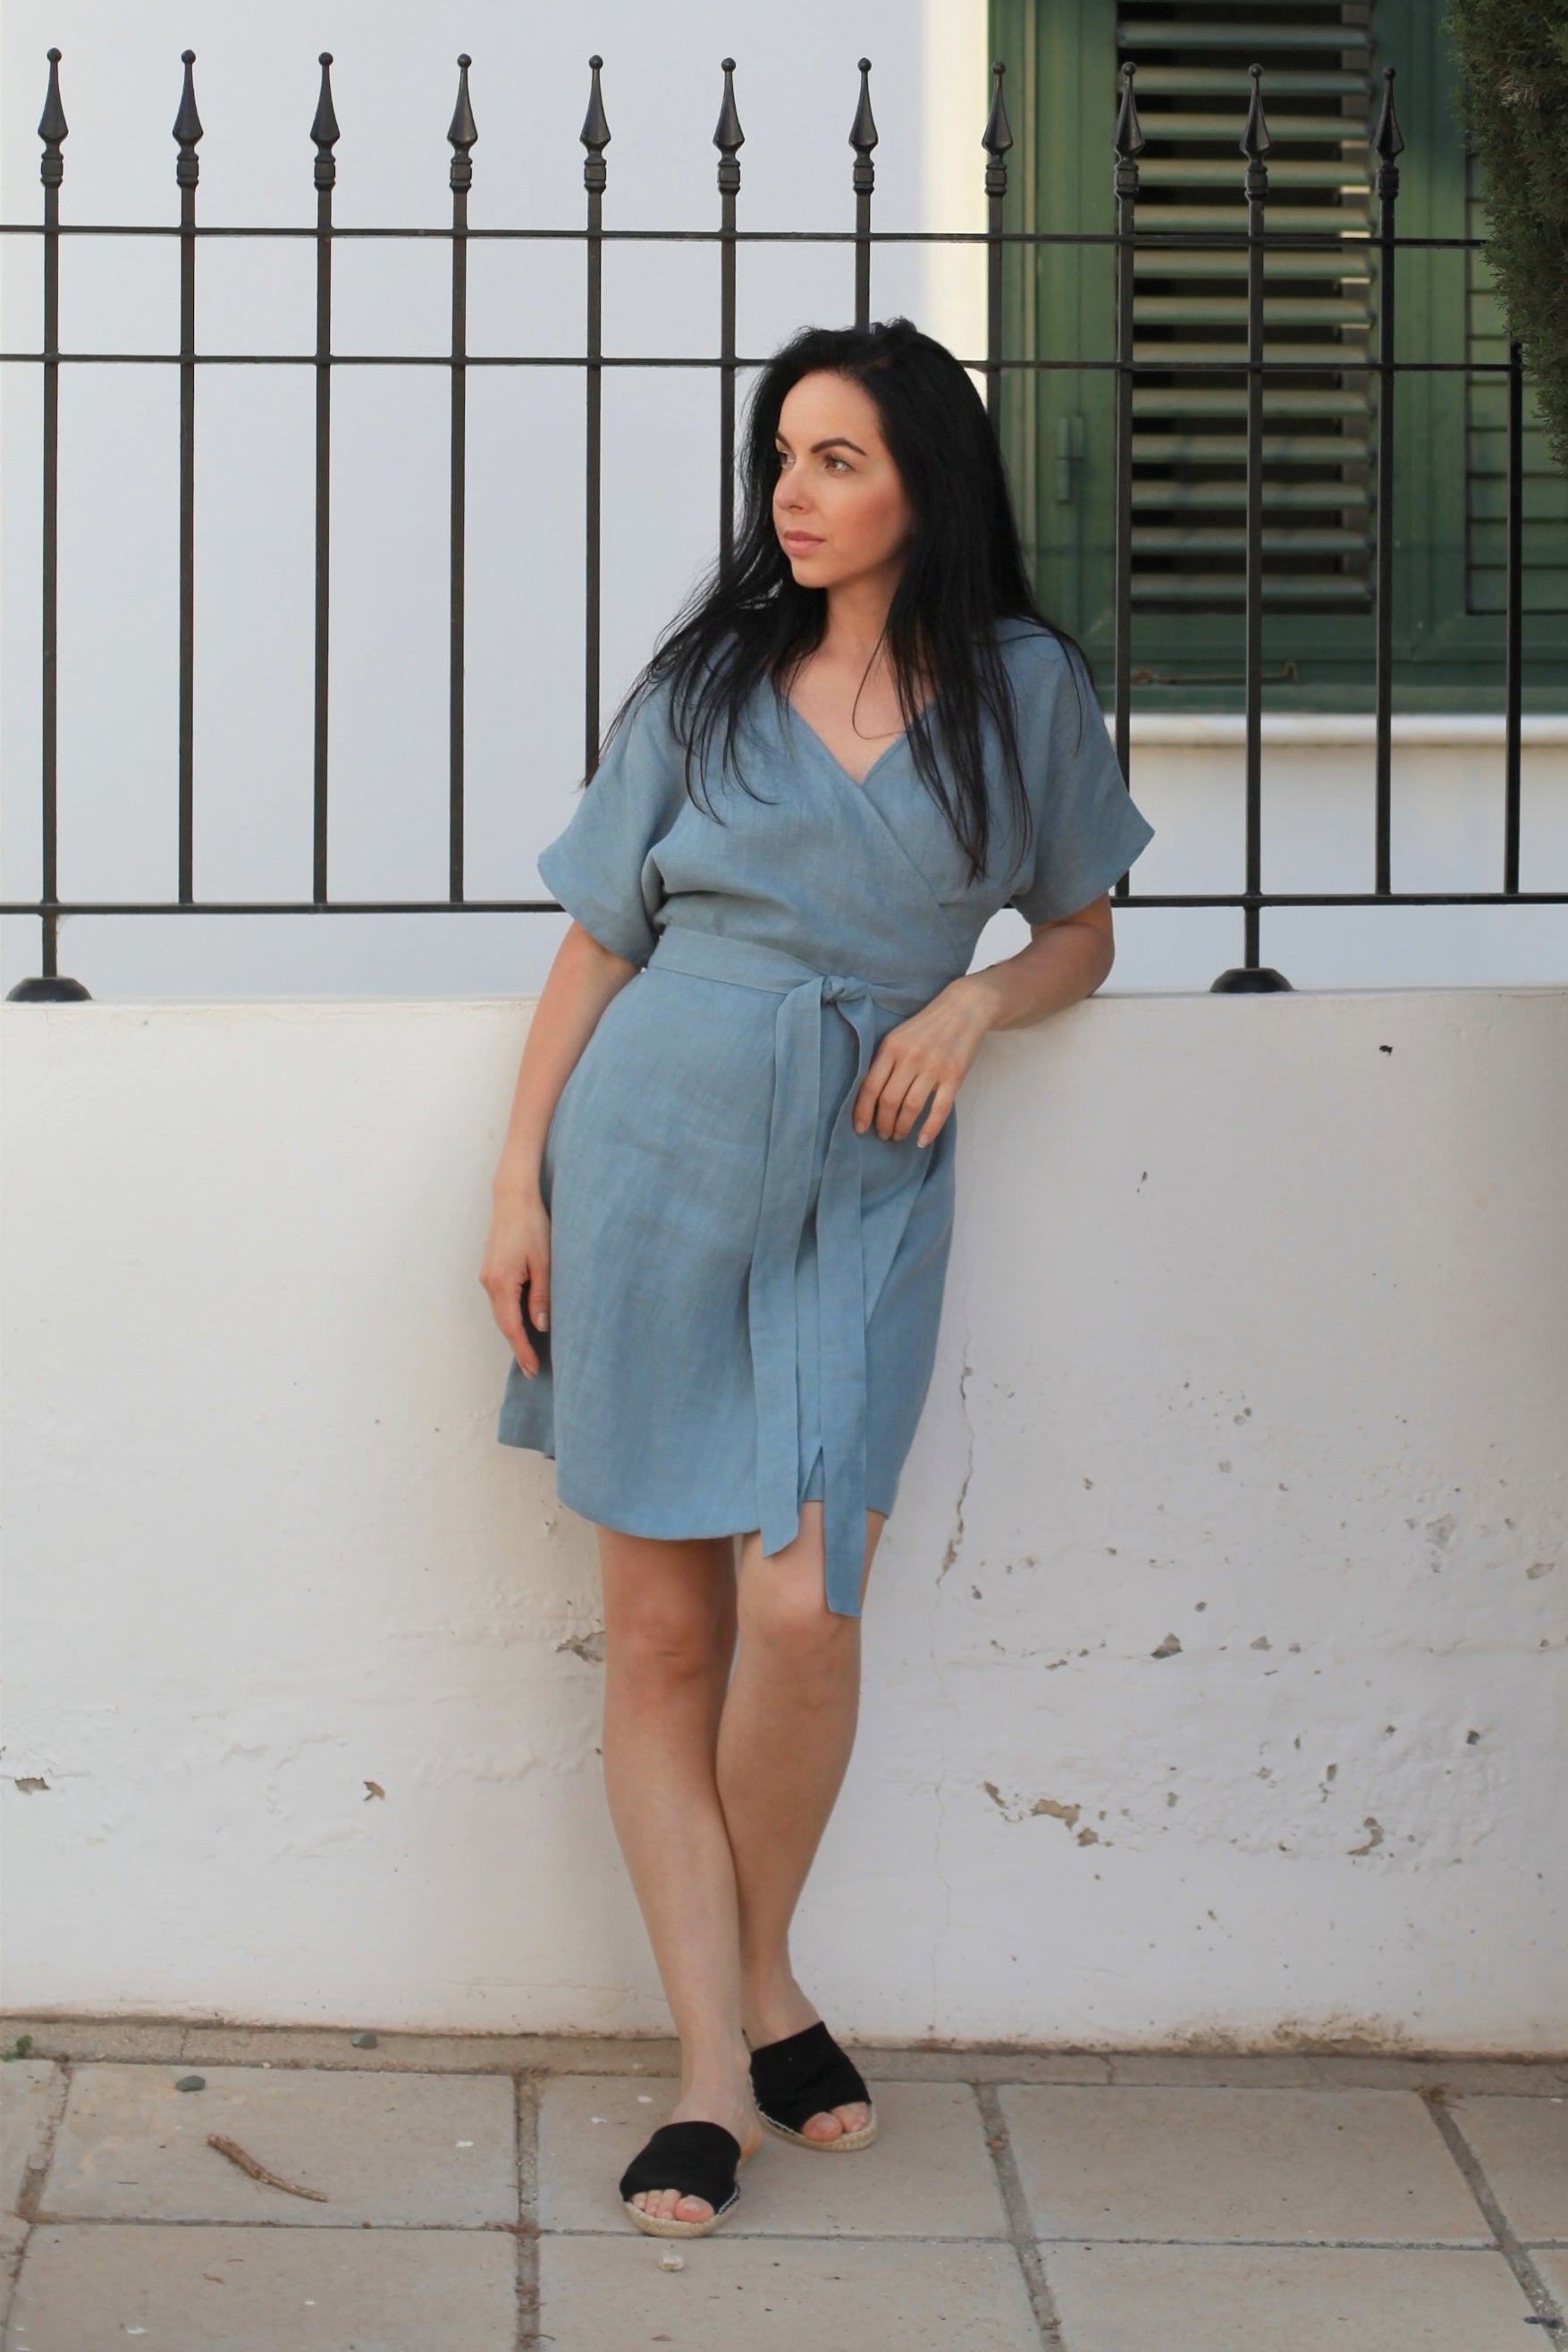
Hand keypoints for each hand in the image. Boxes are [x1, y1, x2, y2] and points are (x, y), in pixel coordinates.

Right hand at [480, 1188, 551, 1376]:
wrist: (514, 1198)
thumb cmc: (532, 1225)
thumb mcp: (544, 1261)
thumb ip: (542, 1295)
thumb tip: (541, 1325)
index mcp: (502, 1282)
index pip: (512, 1326)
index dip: (523, 1349)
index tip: (532, 1368)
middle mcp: (489, 1282)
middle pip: (503, 1324)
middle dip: (518, 1347)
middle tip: (532, 1370)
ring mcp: (488, 1276)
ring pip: (501, 1313)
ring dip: (515, 1333)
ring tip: (530, 1353)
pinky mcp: (492, 1271)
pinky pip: (501, 1301)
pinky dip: (511, 1316)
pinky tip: (523, 1324)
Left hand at [851, 975, 994, 1149]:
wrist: (965, 1007)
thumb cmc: (928, 1025)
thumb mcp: (899, 1036)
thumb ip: (885, 1061)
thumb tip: (870, 1096)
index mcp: (891, 1047)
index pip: (870, 1086)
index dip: (862, 1111)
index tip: (859, 1128)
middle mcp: (910, 1057)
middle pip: (889, 1100)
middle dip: (883, 1124)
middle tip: (883, 1135)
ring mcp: (934, 1067)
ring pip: (911, 1107)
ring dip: (902, 1127)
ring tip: (898, 1136)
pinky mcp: (954, 1075)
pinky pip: (940, 1108)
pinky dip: (930, 1128)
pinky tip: (922, 1140)